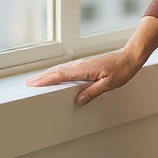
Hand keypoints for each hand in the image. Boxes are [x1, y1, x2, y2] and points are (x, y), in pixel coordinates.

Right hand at [25, 48, 142, 105]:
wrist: (130, 57)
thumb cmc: (122, 69)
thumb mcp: (109, 84)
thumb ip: (93, 92)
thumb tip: (79, 100)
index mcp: (84, 69)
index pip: (60, 75)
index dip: (46, 80)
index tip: (34, 84)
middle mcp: (81, 65)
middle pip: (56, 71)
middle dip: (42, 77)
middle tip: (28, 84)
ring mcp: (82, 64)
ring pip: (61, 69)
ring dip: (48, 74)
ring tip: (36, 80)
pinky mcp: (86, 65)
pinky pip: (67, 69)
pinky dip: (57, 72)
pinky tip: (55, 75)